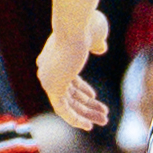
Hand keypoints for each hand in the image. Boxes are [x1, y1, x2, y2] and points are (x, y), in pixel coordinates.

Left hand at [38, 9, 111, 130]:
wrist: (75, 27)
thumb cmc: (86, 26)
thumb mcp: (94, 35)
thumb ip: (96, 43)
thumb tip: (101, 47)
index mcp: (53, 57)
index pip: (66, 80)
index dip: (80, 90)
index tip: (94, 95)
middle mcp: (48, 70)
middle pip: (68, 93)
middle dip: (87, 105)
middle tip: (103, 114)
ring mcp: (49, 79)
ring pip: (68, 104)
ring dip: (86, 114)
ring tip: (104, 120)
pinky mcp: (52, 87)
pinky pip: (63, 110)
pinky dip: (75, 119)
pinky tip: (89, 126)